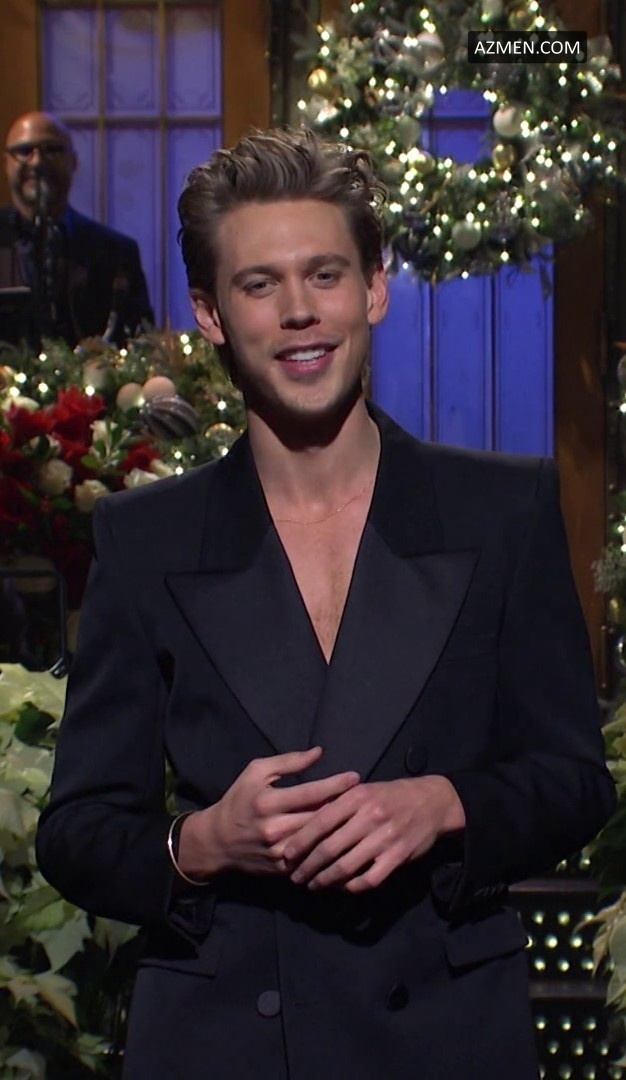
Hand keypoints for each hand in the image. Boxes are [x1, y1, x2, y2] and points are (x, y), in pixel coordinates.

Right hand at [179, 747, 359, 878]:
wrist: (218, 841)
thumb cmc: (240, 800)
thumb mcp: (256, 772)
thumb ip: (288, 762)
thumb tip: (319, 752)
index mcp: (268, 802)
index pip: (310, 792)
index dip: (336, 785)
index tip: (356, 778)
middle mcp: (274, 829)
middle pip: (319, 818)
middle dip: (344, 808)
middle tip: (366, 798)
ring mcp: (280, 852)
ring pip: (320, 841)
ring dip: (341, 829)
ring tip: (361, 818)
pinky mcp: (283, 869)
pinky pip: (313, 859)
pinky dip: (330, 849)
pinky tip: (347, 840)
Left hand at [283, 775, 464, 892]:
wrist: (433, 801)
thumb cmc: (391, 795)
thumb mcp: (363, 789)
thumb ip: (337, 804)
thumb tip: (305, 823)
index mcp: (357, 796)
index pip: (320, 821)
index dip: (301, 841)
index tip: (286, 854)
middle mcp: (369, 817)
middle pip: (329, 848)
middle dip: (308, 866)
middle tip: (295, 876)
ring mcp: (385, 838)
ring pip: (346, 867)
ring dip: (325, 880)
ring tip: (313, 885)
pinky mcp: (398, 857)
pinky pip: (369, 879)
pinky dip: (352, 886)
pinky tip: (341, 888)